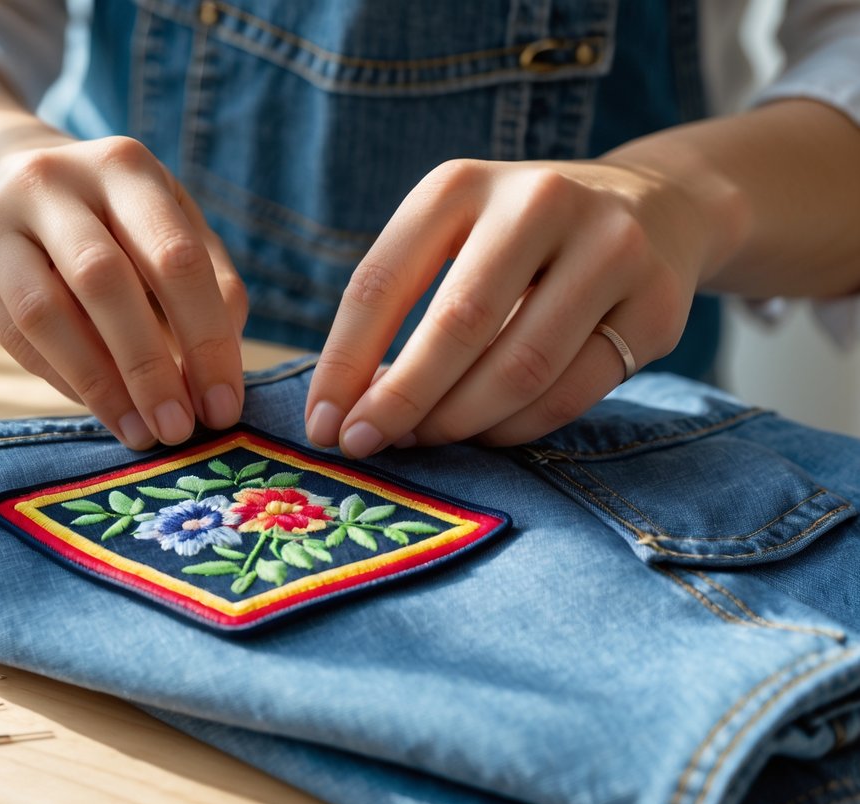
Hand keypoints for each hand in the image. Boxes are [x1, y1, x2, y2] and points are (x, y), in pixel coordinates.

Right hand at [0, 131, 247, 448]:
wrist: (3, 174)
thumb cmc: (113, 217)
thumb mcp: (167, 223)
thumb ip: (208, 282)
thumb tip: (224, 366)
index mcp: (126, 166)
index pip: (175, 258)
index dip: (206, 339)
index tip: (223, 405)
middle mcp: (56, 179)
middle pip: (104, 281)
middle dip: (149, 367)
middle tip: (179, 429)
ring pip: (46, 312)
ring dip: (100, 385)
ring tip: (141, 433)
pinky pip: (15, 335)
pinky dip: (64, 380)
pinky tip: (103, 409)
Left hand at [305, 157, 723, 455]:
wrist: (655, 207)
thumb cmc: (519, 238)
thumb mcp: (456, 236)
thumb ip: (404, 305)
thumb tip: (347, 406)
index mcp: (462, 184)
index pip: (380, 281)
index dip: (343, 362)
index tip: (321, 424)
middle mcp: (539, 202)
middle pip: (457, 326)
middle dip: (401, 400)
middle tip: (365, 445)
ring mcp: (610, 250)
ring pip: (520, 368)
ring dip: (459, 421)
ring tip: (425, 439)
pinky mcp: (657, 306)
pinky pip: (571, 394)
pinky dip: (515, 428)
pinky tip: (485, 433)